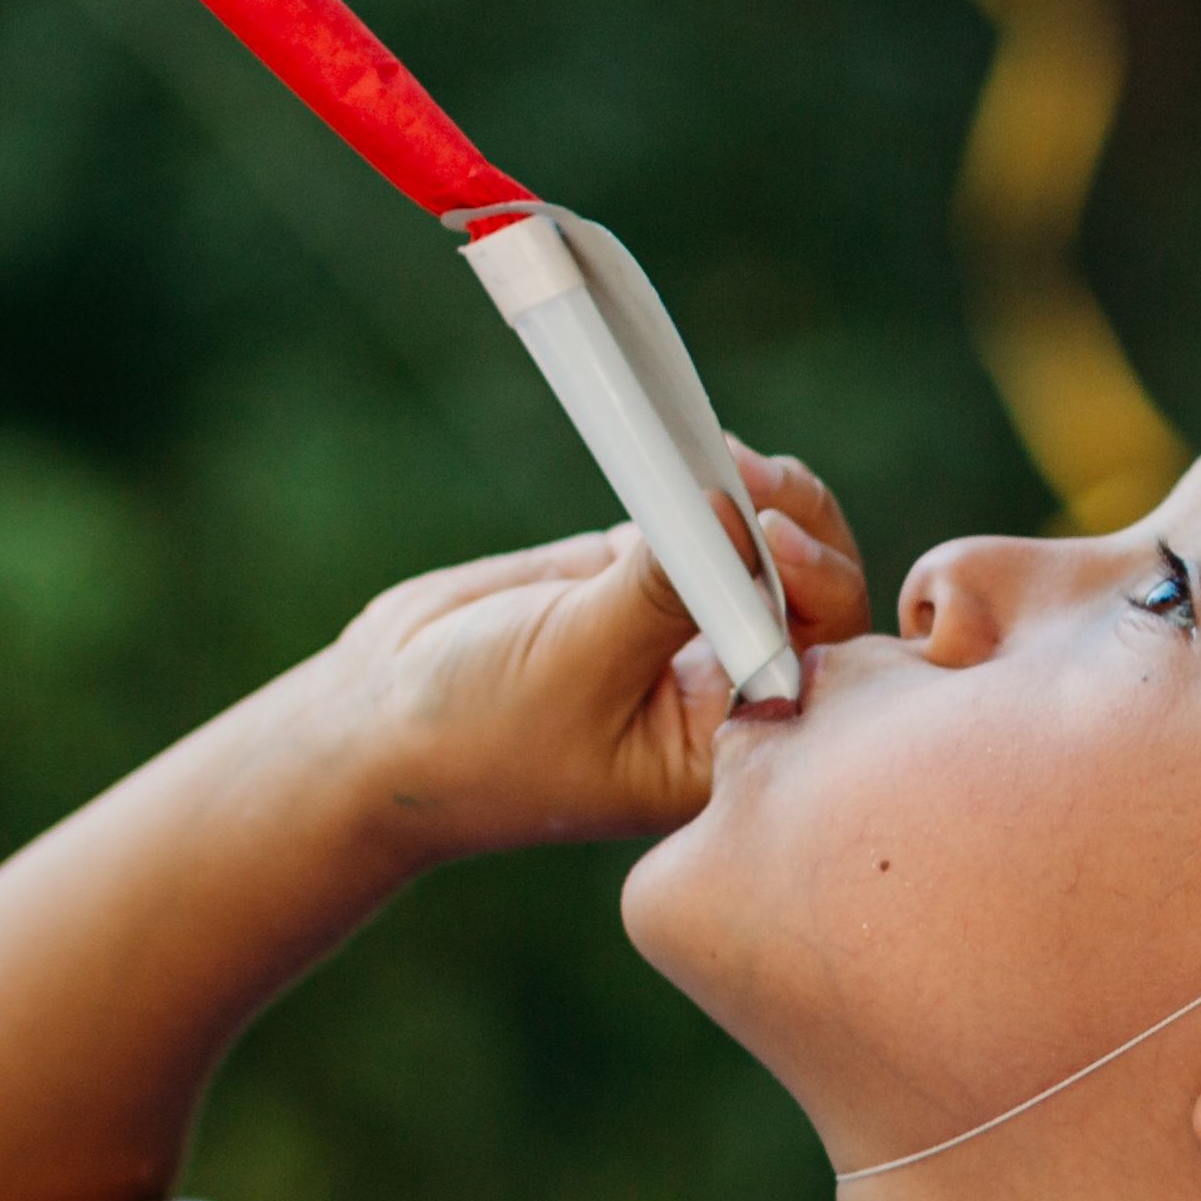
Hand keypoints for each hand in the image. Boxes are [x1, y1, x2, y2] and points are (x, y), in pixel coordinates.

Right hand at [304, 452, 865, 870]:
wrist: (381, 718)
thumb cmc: (475, 732)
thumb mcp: (574, 664)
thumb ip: (660, 594)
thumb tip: (737, 513)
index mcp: (731, 751)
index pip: (819, 665)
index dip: (815, 591)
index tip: (770, 538)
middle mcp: (729, 692)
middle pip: (814, 597)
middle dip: (794, 526)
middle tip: (749, 475)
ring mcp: (692, 629)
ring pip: (766, 549)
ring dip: (757, 495)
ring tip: (720, 452)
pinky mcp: (648, 576)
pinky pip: (704, 519)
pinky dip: (704, 482)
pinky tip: (688, 449)